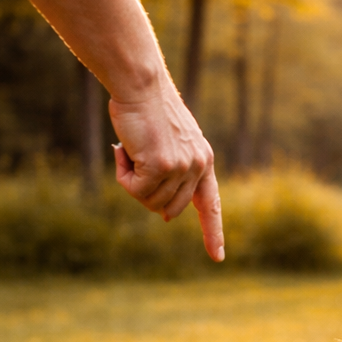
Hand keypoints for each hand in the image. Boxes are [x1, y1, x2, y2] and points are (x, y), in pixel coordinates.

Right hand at [110, 78, 223, 260]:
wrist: (141, 85)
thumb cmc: (148, 110)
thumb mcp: (168, 143)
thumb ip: (172, 172)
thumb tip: (165, 213)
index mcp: (204, 161)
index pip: (211, 205)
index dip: (213, 232)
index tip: (218, 256)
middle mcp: (198, 166)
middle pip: (168, 208)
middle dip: (146, 194)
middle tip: (133, 161)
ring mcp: (182, 167)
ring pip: (149, 201)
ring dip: (131, 181)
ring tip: (130, 150)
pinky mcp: (162, 166)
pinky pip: (134, 190)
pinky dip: (123, 174)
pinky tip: (123, 150)